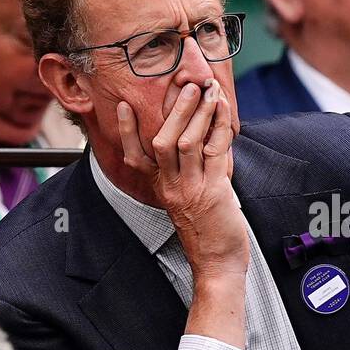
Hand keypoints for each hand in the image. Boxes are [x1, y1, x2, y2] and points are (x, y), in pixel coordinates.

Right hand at [117, 78, 246, 280]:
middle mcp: (172, 187)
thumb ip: (185, 178)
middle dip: (175, 109)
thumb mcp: (187, 204)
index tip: (125, 106)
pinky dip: (220, 128)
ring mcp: (191, 188)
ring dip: (199, 112)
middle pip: (162, 141)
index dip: (128, 131)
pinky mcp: (214, 191)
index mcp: (162, 189)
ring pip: (187, 142)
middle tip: (186, 84)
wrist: (217, 265)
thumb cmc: (206, 234)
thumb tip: (196, 149)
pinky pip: (215, 152)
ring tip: (207, 89)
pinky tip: (224, 112)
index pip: (135, 158)